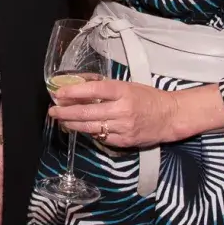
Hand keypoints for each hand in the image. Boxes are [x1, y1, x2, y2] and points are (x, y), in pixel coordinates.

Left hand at [49, 79, 178, 147]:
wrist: (170, 116)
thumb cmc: (147, 97)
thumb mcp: (126, 84)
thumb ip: (103, 85)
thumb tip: (79, 83)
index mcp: (122, 91)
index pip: (93, 90)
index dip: (73, 92)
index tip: (58, 93)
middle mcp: (122, 110)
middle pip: (87, 112)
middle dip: (66, 112)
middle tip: (53, 110)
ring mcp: (123, 127)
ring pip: (91, 127)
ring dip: (72, 124)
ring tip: (61, 120)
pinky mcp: (125, 141)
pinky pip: (101, 137)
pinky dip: (89, 132)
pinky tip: (80, 128)